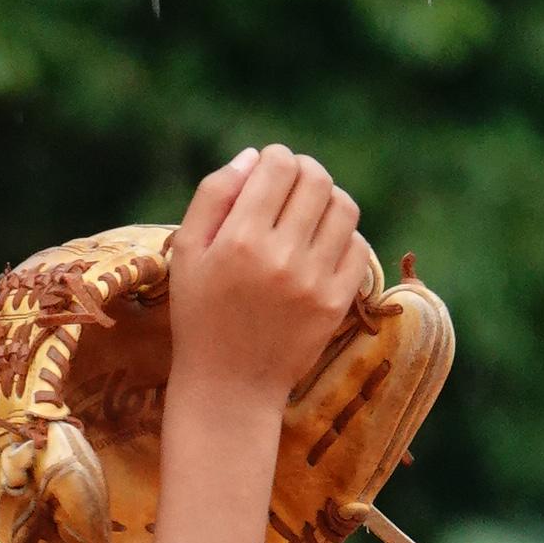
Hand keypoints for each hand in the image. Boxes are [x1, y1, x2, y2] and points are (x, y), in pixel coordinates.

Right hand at [165, 144, 366, 408]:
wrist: (228, 386)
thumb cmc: (200, 314)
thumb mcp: (186, 251)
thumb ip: (214, 195)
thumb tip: (254, 156)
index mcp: (239, 239)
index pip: (279, 165)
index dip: (275, 159)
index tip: (268, 174)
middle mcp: (280, 257)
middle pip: (316, 179)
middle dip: (304, 173)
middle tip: (291, 189)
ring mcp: (313, 282)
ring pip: (344, 207)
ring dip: (328, 200)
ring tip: (309, 216)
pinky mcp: (335, 304)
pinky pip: (357, 248)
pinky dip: (342, 238)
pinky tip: (320, 248)